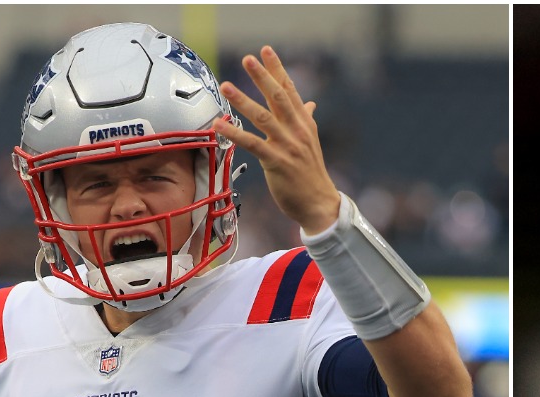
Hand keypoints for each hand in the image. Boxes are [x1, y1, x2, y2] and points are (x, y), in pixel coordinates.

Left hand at [216, 47, 341, 234]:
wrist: (320, 204)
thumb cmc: (312, 174)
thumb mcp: (311, 142)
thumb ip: (306, 120)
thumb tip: (309, 104)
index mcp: (304, 123)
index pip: (290, 90)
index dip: (277, 69)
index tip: (266, 50)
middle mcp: (297, 130)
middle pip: (278, 97)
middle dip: (263, 76)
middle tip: (248, 58)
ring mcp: (287, 146)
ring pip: (263, 117)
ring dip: (243, 100)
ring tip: (226, 86)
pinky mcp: (277, 162)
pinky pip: (253, 144)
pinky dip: (235, 134)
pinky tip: (219, 125)